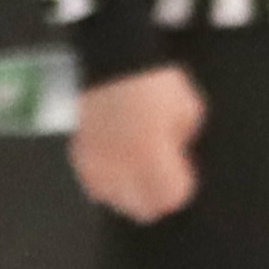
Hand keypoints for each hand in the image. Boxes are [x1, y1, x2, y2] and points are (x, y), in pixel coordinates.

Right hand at [70, 63, 203, 222]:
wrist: (115, 60)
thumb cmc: (156, 84)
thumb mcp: (188, 111)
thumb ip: (185, 141)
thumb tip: (177, 157)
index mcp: (152, 154)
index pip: (170, 198)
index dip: (180, 191)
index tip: (183, 177)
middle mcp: (122, 163)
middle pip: (142, 208)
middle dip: (157, 199)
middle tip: (162, 180)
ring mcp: (98, 160)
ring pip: (114, 201)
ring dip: (129, 195)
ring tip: (139, 177)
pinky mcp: (81, 152)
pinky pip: (93, 185)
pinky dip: (106, 184)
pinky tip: (117, 172)